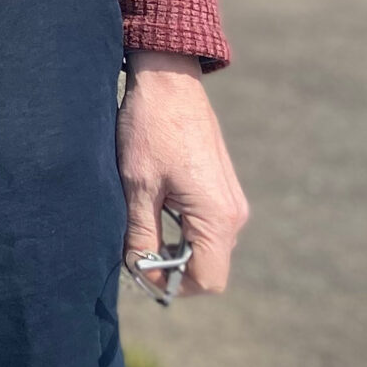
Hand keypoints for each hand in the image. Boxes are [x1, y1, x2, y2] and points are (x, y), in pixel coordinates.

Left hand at [118, 52, 249, 295]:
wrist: (169, 81)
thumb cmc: (151, 130)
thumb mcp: (137, 186)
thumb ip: (141, 234)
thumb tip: (138, 271)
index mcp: (217, 219)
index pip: (207, 281)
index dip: (172, 285)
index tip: (139, 272)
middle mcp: (233, 215)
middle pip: (209, 266)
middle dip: (172, 268)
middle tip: (133, 252)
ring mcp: (231, 201)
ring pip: (208, 247)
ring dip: (176, 248)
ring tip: (140, 230)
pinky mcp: (222, 189)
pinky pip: (207, 225)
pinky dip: (183, 230)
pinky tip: (153, 211)